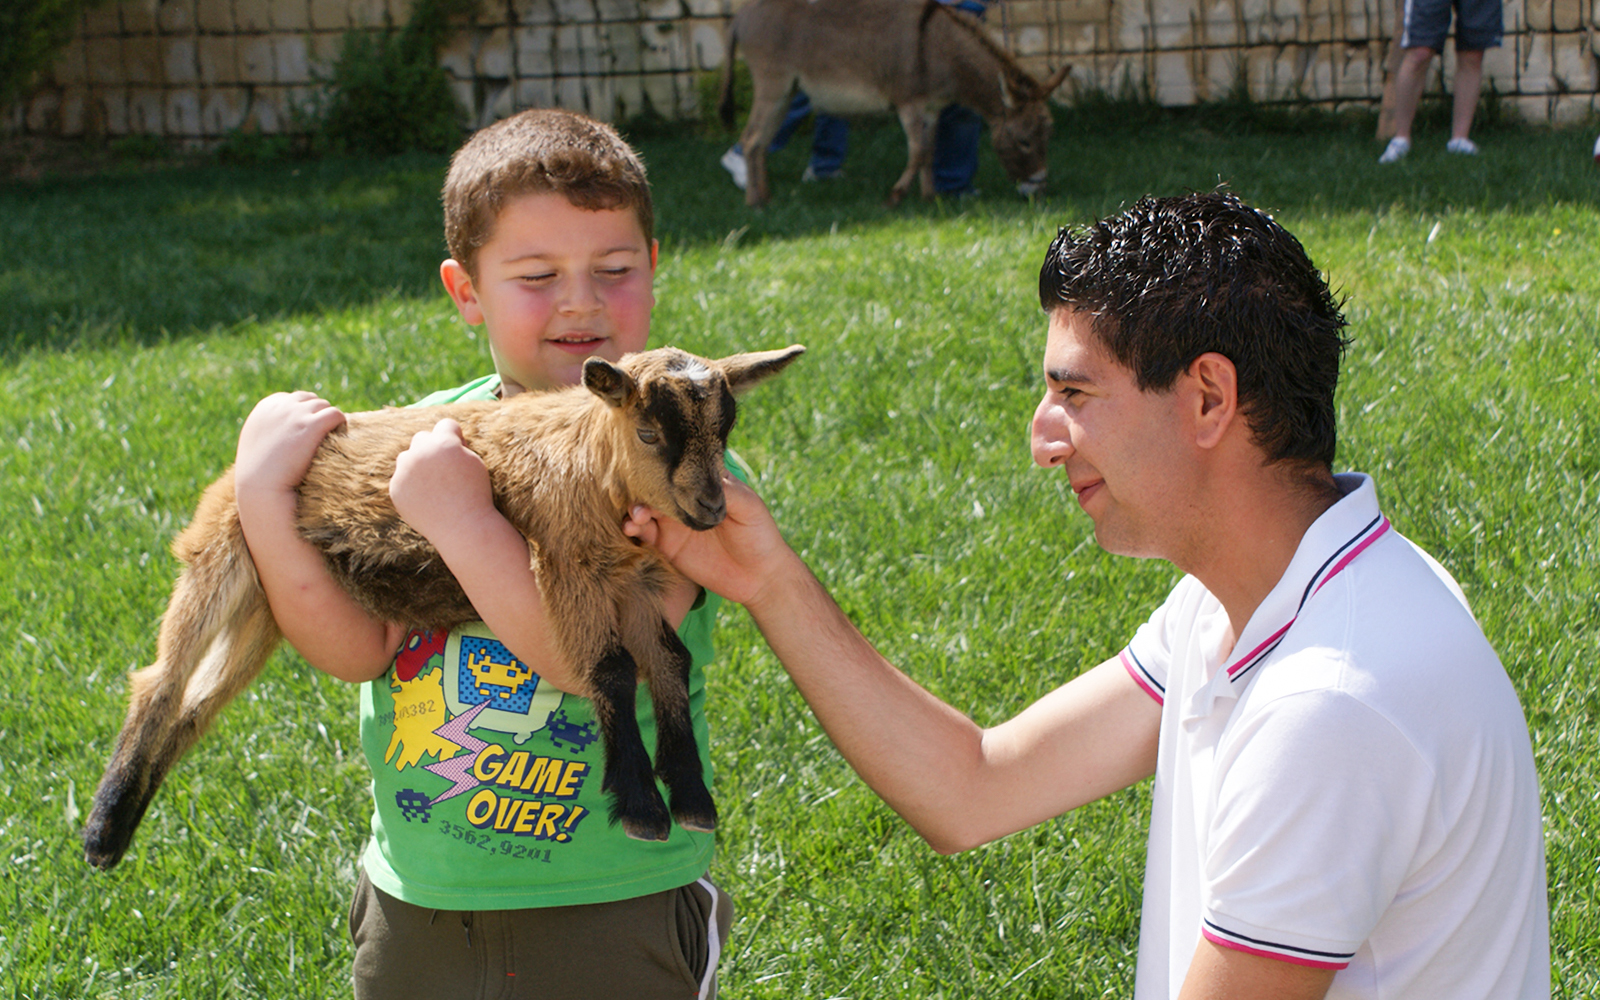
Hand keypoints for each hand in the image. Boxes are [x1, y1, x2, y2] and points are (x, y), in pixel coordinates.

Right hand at [235, 391, 345, 496]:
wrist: (261, 487)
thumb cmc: (259, 474)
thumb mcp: (258, 443)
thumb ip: (272, 429)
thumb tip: (292, 429)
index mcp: (266, 406)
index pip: (295, 399)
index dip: (306, 415)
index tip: (308, 433)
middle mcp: (281, 405)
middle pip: (312, 400)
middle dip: (319, 416)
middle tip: (322, 439)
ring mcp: (297, 413)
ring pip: (325, 406)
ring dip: (330, 422)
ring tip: (331, 442)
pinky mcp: (312, 424)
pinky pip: (336, 415)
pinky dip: (341, 425)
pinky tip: (339, 442)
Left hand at [389, 418, 494, 543]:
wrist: (463, 527)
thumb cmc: (475, 495)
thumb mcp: (474, 463)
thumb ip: (456, 446)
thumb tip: (439, 437)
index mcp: (444, 442)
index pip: (446, 424)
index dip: (455, 437)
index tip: (461, 452)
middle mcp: (421, 452)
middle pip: (422, 437)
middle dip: (432, 448)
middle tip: (445, 470)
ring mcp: (405, 470)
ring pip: (406, 457)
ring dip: (418, 465)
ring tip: (434, 485)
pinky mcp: (395, 488)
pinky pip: (401, 479)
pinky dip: (411, 486)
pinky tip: (427, 498)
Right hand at [623, 473, 792, 608]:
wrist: (759, 576)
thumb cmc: (760, 534)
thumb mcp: (749, 507)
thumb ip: (726, 491)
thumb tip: (699, 476)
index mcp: (704, 485)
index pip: (679, 469)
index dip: (664, 466)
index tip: (652, 467)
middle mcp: (685, 500)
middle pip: (656, 487)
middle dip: (643, 488)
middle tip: (642, 499)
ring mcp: (674, 522)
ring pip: (645, 508)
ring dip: (635, 508)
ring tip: (637, 517)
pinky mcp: (667, 545)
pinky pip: (644, 534)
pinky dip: (633, 529)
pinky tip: (631, 529)